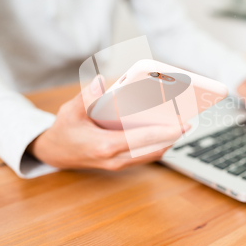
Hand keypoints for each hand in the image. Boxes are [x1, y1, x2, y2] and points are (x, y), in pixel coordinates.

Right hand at [28, 76, 187, 170]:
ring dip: (169, 142)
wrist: (56, 153)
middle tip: (189, 122)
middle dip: (173, 137)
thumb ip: (86, 96)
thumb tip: (99, 82)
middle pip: (152, 149)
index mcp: (104, 145)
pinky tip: (170, 133)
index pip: (141, 139)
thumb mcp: (69, 110)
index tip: (181, 124)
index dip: (164, 132)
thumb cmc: (65, 129)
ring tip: (184, 126)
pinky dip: (160, 145)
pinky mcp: (123, 163)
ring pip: (152, 154)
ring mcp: (120, 163)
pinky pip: (147, 155)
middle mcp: (115, 158)